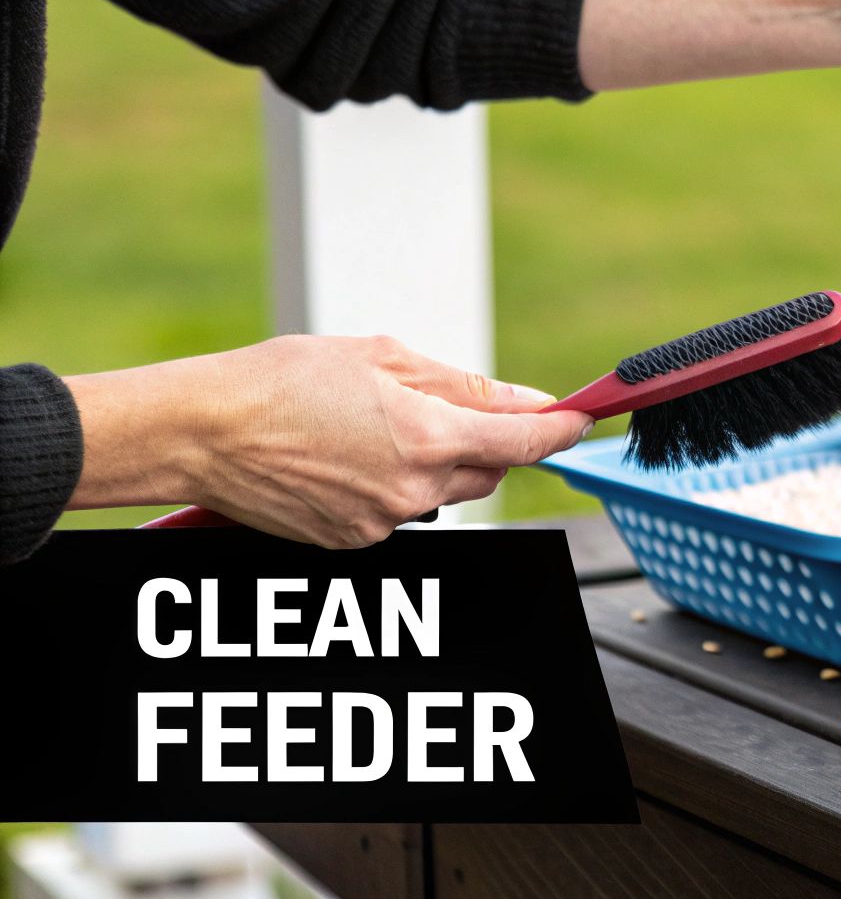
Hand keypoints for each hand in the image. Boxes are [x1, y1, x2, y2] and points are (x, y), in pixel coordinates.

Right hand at [66, 336, 593, 547]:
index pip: (525, 440)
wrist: (199, 433)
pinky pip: (401, 509)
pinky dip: (393, 482)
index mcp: (428, 436)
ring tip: (375, 426)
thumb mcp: (379, 357)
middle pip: (490, 468)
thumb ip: (462, 384)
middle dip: (488, 439)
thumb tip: (526, 399)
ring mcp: (384, 522)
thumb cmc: (279, 381)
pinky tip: (348, 455)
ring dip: (435, 460)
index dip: (562, 428)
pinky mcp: (355, 542)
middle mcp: (415, 489)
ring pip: (445, 490)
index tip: (583, 417)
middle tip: (447, 406)